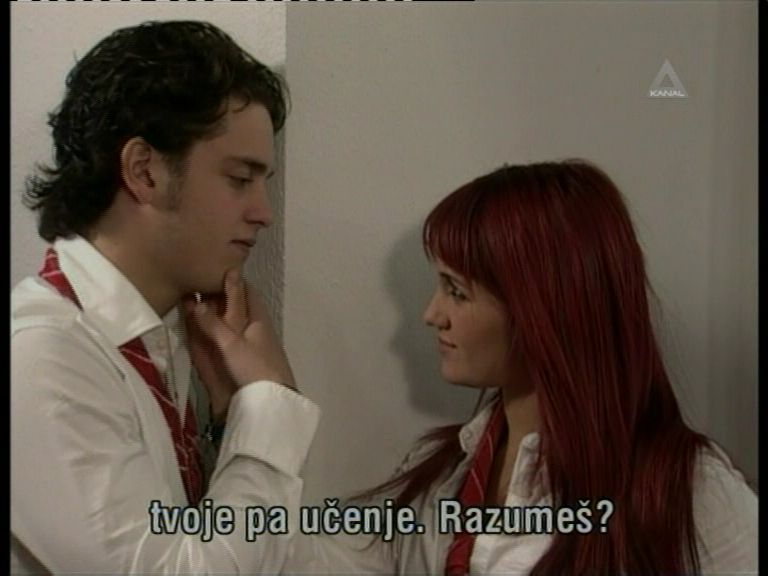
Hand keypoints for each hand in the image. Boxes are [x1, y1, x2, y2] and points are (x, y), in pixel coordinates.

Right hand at [183, 272, 242, 422]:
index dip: (232, 279)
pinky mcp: (243, 360)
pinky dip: (215, 331)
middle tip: (200, 281)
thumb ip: (213, 324)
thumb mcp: (232, 343)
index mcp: (257, 318)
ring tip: (194, 300)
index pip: (245, 291)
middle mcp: (253, 327)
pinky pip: (228, 339)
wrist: (271, 402)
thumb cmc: (255, 368)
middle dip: (220, 294)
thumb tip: (195, 301)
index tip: (215, 267)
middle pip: (237, 305)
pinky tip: (203, 330)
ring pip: (231, 321)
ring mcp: (249, 344)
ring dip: (215, 312)